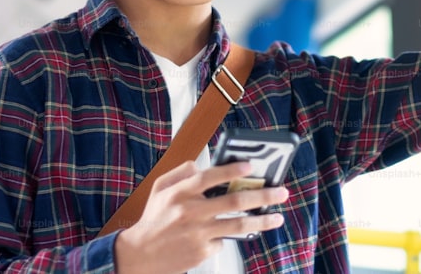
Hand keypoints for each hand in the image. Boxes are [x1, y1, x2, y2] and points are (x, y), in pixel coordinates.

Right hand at [114, 160, 287, 273]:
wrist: (140, 255)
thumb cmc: (154, 219)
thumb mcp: (160, 188)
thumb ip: (182, 172)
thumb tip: (203, 166)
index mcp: (180, 193)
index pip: (210, 176)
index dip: (232, 169)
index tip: (251, 166)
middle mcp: (191, 212)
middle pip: (234, 201)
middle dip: (263, 196)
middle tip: (281, 192)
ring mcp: (198, 234)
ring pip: (239, 225)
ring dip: (262, 221)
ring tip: (277, 217)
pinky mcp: (202, 252)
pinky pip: (223, 240)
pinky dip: (227, 235)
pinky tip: (225, 232)